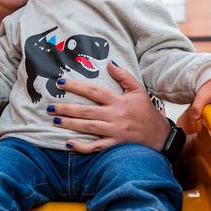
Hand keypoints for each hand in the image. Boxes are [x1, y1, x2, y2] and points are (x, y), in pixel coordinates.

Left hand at [48, 61, 170, 152]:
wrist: (161, 136)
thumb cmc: (146, 112)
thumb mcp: (138, 91)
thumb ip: (123, 76)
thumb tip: (109, 63)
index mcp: (118, 101)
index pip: (94, 91)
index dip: (76, 86)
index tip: (60, 82)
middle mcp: (115, 116)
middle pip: (86, 111)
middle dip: (66, 108)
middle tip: (49, 107)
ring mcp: (115, 132)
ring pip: (88, 128)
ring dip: (70, 124)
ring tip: (54, 120)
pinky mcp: (115, 146)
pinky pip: (96, 147)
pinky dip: (82, 147)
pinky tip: (68, 144)